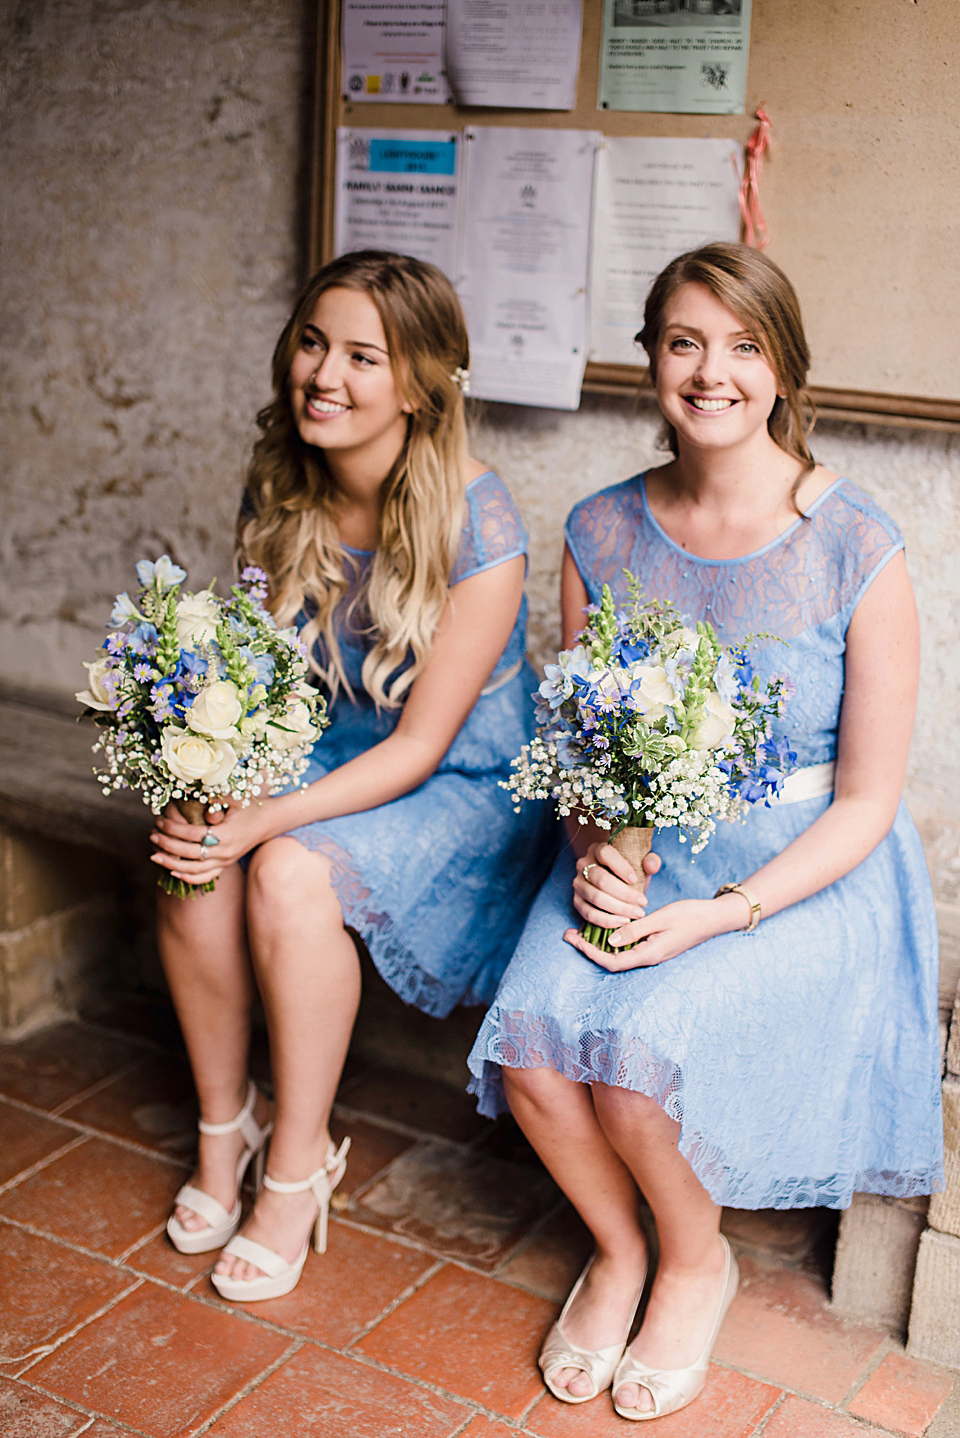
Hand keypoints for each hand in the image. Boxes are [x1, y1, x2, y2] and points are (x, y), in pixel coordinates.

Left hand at [149, 798, 274, 883]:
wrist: (269, 820)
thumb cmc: (250, 805)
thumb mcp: (235, 797)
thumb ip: (216, 799)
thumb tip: (197, 798)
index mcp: (226, 834)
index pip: (192, 835)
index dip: (172, 829)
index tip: (159, 821)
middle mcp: (226, 852)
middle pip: (189, 854)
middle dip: (167, 845)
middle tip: (152, 836)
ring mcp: (226, 861)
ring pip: (194, 871)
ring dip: (171, 864)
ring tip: (155, 855)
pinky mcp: (226, 865)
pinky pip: (205, 878)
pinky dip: (187, 877)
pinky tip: (172, 871)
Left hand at [565, 896, 737, 971]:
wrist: (714, 918)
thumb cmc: (690, 915)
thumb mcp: (661, 919)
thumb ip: (635, 930)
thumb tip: (610, 940)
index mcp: (649, 953)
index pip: (612, 961)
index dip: (590, 952)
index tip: (573, 937)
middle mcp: (648, 957)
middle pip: (612, 960)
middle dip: (588, 948)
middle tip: (568, 933)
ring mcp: (652, 952)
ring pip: (619, 954)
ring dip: (598, 944)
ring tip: (580, 929)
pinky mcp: (654, 945)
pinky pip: (628, 947)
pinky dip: (612, 939)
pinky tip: (604, 927)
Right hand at [572, 840, 660, 931]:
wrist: (614, 881)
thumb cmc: (629, 871)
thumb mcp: (640, 863)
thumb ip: (650, 861)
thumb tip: (651, 865)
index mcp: (597, 849)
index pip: (605, 854)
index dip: (620, 867)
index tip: (635, 880)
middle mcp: (583, 865)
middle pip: (601, 880)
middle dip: (624, 894)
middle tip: (643, 903)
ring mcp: (578, 883)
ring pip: (596, 897)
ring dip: (618, 908)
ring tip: (637, 914)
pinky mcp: (577, 901)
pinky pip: (588, 913)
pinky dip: (606, 920)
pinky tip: (623, 921)